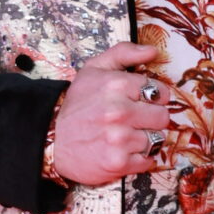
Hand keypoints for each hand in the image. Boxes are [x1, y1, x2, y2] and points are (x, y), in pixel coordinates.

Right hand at [49, 43, 172, 185]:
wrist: (51, 139)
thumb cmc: (76, 105)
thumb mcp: (93, 69)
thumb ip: (124, 53)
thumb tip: (152, 51)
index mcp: (117, 85)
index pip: (160, 92)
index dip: (153, 98)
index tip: (141, 103)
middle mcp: (120, 111)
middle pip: (162, 117)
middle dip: (151, 119)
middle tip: (133, 121)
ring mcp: (120, 138)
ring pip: (157, 139)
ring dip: (144, 139)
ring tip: (124, 136)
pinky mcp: (119, 162)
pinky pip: (148, 161)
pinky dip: (139, 159)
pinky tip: (122, 151)